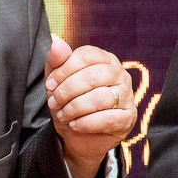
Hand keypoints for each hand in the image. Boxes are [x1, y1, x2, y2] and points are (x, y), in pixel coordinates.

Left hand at [44, 35, 137, 177]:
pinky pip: (108, 119)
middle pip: (93, 76)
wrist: (80, 135)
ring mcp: (127, 95)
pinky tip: (74, 124)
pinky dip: (86, 123)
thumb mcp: (58, 81)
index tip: (50, 85)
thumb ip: (57, 61)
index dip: (64, 70)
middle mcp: (120, 74)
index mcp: (105, 59)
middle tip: (54, 102)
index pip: (86, 55)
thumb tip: (56, 41)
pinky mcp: (128, 118)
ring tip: (63, 114)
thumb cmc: (71, 102)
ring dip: (75, 108)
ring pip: (100, 98)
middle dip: (67, 91)